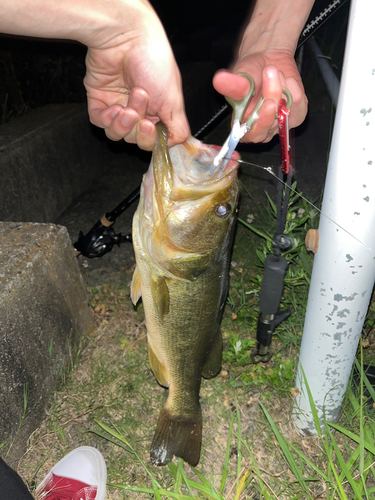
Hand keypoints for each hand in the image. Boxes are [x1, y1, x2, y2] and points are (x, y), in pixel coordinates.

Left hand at [84, 12, 189, 150]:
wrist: (126, 38)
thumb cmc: (154, 62)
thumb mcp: (174, 101)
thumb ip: (178, 127)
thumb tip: (178, 143)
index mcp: (158, 110)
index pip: (153, 139)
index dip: (150, 139)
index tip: (151, 127)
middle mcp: (139, 110)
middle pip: (134, 138)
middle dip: (136, 127)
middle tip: (141, 108)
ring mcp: (118, 105)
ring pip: (116, 133)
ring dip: (123, 124)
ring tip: (126, 106)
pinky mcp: (99, 100)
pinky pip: (100, 122)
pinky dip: (107, 120)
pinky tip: (114, 108)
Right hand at [213, 51, 307, 143]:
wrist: (267, 61)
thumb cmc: (250, 73)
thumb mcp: (238, 77)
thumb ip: (232, 84)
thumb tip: (219, 80)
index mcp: (243, 127)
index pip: (251, 135)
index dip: (261, 123)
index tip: (268, 104)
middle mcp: (261, 129)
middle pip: (271, 123)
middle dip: (273, 95)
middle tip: (269, 72)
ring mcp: (279, 124)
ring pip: (286, 114)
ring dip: (282, 87)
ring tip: (273, 73)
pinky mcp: (295, 116)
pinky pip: (300, 106)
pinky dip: (294, 87)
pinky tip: (285, 80)